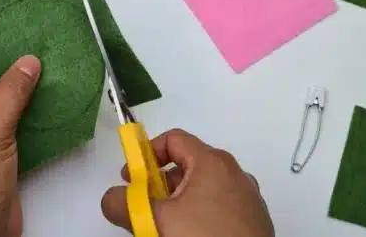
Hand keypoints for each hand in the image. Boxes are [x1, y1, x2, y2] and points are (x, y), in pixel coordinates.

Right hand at [101, 129, 274, 235]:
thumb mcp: (155, 220)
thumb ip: (124, 203)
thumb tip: (111, 198)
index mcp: (212, 163)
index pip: (174, 139)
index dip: (147, 153)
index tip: (131, 178)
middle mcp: (234, 173)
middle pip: (188, 165)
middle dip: (160, 184)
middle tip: (144, 206)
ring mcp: (248, 198)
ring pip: (203, 189)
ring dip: (178, 203)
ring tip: (165, 227)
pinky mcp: (254, 221)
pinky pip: (219, 207)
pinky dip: (199, 215)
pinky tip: (189, 236)